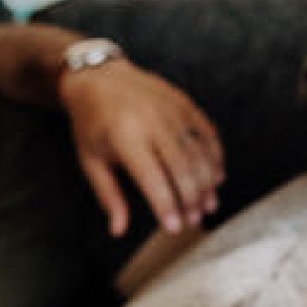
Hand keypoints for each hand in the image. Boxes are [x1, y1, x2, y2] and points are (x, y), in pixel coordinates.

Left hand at [59, 58, 224, 240]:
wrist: (98, 76)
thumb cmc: (91, 124)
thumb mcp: (90, 160)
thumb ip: (108, 195)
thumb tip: (118, 230)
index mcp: (125, 137)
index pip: (152, 179)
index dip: (166, 205)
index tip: (174, 227)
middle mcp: (151, 121)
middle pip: (182, 167)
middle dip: (191, 198)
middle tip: (194, 220)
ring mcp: (170, 109)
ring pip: (198, 151)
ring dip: (206, 182)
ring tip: (208, 205)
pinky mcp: (183, 102)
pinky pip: (206, 132)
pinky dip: (215, 156)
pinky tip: (216, 177)